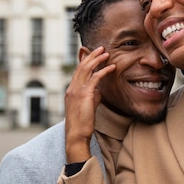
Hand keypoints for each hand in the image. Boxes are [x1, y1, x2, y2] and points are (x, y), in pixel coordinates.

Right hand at [64, 46, 115, 162]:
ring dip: (97, 59)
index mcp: (71, 90)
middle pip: (81, 66)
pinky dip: (104, 70)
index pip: (78, 71)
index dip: (86, 61)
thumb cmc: (82, 124)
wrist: (76, 135)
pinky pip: (95, 78)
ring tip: (106, 53)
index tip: (93, 54)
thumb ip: (92, 96)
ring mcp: (76, 90)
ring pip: (86, 69)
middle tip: (101, 48)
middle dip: (91, 55)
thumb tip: (100, 90)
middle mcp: (72, 88)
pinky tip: (112, 67)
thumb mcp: (87, 107)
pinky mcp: (85, 94)